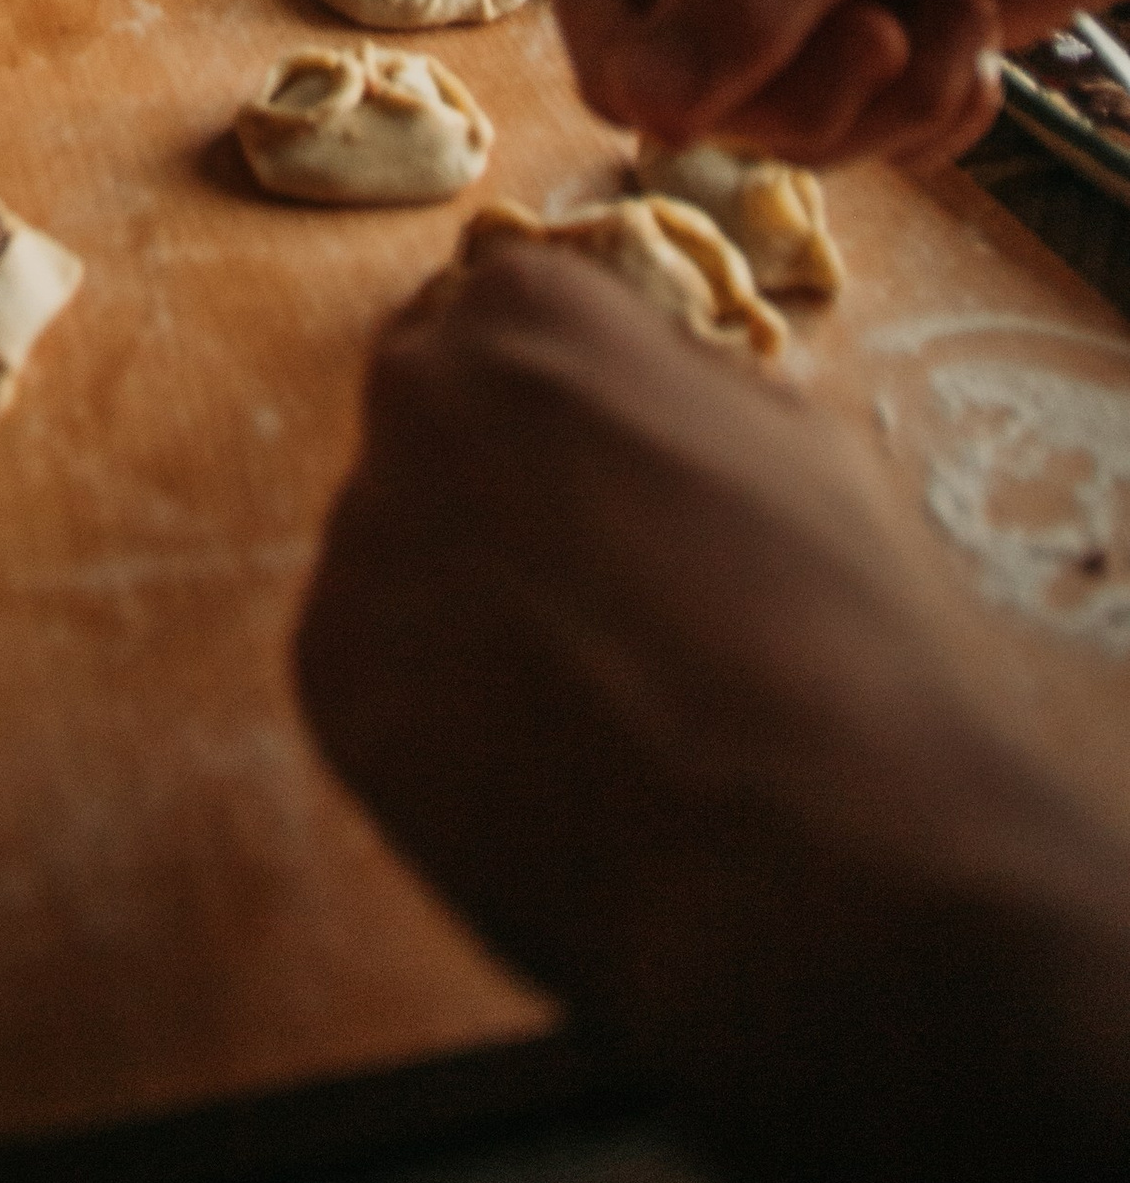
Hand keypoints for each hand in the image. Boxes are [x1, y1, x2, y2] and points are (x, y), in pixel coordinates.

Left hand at [296, 238, 1129, 1182]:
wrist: (821, 870)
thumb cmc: (852, 642)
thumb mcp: (803, 447)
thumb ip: (678, 395)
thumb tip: (634, 402)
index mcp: (532, 316)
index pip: (509, 312)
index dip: (568, 401)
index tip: (611, 466)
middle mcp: (416, 403)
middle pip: (436, 421)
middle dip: (502, 490)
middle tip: (602, 591)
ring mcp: (361, 543)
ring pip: (403, 552)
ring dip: (470, 605)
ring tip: (593, 705)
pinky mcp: (331, 686)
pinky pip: (378, 673)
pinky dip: (442, 714)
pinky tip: (545, 770)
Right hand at [561, 0, 1129, 162]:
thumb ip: (745, 0)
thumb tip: (637, 109)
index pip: (600, 15)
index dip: (637, 80)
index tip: (706, 111)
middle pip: (704, 99)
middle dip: (810, 93)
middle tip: (891, 36)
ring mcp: (824, 7)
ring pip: (800, 132)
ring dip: (895, 102)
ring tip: (961, 14)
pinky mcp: (903, 52)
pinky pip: (883, 143)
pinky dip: (939, 118)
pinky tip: (984, 50)